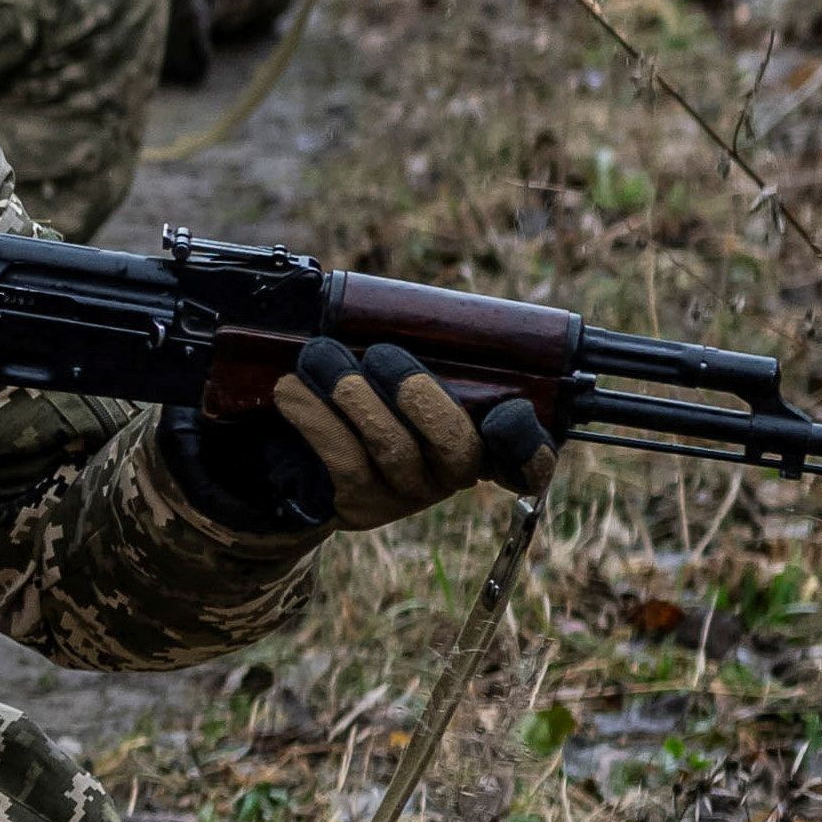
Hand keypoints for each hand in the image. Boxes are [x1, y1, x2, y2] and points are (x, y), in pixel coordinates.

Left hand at [250, 334, 552, 524]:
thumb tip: (411, 315)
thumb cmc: (363, 394)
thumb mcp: (398, 373)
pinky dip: (314, 416)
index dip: (526, 443)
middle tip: (378, 353)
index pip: (529, 460)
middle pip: (456, 444)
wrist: (297, 453)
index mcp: (479, 440)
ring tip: (318, 355)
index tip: (507, 413)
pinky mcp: (360, 506)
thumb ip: (423, 353)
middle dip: (415, 391)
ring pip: (393, 447)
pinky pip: (343, 461)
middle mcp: (450, 475)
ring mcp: (406, 495)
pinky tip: (292, 391)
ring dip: (351, 392)